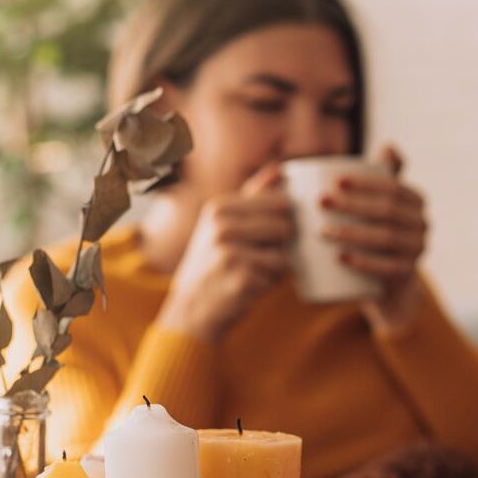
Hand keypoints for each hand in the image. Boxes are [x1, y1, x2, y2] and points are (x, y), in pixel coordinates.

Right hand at [156, 163, 293, 342]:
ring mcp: (231, 253)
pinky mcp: (242, 279)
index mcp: (220, 207)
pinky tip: (248, 286)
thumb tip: (280, 168)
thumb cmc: (213, 264)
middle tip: (254, 258)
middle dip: (279, 246)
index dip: (282, 220)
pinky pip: (279, 276)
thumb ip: (253, 195)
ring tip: (250, 271)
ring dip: (275, 267)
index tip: (264, 235)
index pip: (280, 202)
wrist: (191, 310)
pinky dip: (270, 284)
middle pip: (285, 226)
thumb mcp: (223, 223)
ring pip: (284, 254)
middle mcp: (222, 226)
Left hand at [321, 145, 429, 332]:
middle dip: (351, 205)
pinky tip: (341, 258)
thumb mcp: (382, 204)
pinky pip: (388, 268)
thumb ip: (383, 176)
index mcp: (415, 200)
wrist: (388, 283)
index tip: (334, 181)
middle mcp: (422, 224)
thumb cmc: (377, 231)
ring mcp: (418, 250)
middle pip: (386, 211)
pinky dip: (363, 263)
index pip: (392, 186)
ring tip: (321, 231)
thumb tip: (389, 145)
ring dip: (352, 233)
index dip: (365, 183)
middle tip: (320, 202)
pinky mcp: (407, 275)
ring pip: (385, 239)